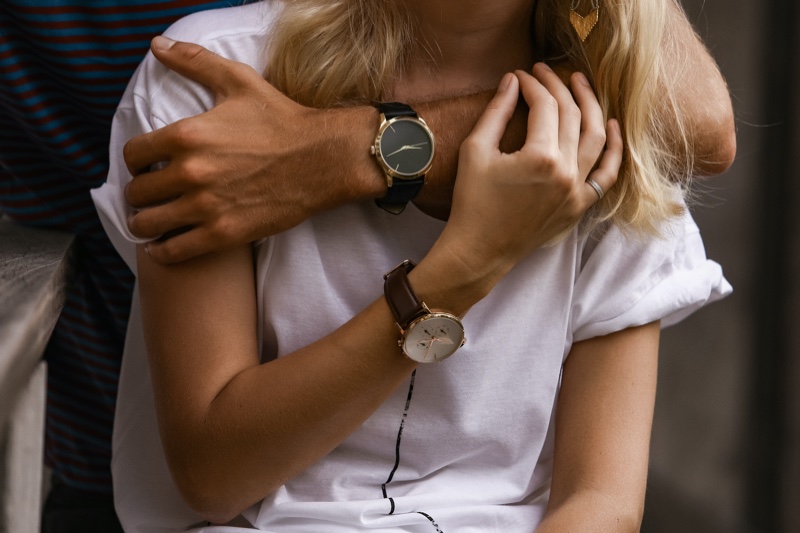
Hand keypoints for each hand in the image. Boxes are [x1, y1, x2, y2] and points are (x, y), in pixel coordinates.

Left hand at [123, 37, 379, 262]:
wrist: (322, 158)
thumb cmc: (281, 120)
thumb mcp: (237, 81)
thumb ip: (193, 62)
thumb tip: (156, 45)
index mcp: (187, 135)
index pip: (133, 156)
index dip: (136, 162)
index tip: (146, 166)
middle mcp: (191, 173)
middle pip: (137, 192)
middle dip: (140, 193)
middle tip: (151, 194)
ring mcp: (207, 207)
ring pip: (148, 224)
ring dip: (144, 223)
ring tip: (151, 222)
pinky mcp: (224, 234)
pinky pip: (174, 251)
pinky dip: (162, 251)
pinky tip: (162, 246)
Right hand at [438, 64, 622, 278]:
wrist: (480, 250)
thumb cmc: (472, 202)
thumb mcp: (475, 151)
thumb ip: (496, 112)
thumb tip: (512, 81)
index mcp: (540, 157)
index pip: (545, 106)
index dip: (532, 85)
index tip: (520, 76)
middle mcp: (566, 172)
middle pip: (572, 115)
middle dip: (558, 87)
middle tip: (545, 72)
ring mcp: (577, 191)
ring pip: (597, 137)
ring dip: (591, 106)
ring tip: (580, 84)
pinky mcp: (579, 206)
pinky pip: (607, 174)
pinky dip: (613, 149)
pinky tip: (612, 126)